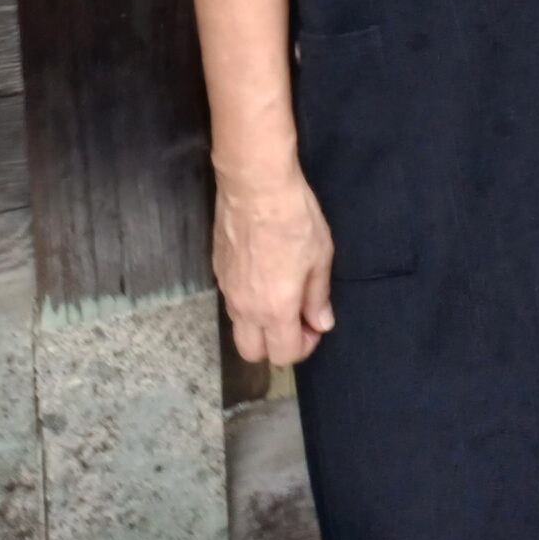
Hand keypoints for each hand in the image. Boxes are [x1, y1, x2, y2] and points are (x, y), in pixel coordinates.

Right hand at [213, 166, 335, 366]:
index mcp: (274, 309)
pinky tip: (263, 275)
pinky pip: (231, 301)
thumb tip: (321, 323)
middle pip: (252, 353)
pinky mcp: (217, 271)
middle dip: (275, 346)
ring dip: (259, 325)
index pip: (283, 354)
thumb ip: (318, 296)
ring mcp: (227, 290)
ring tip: (280, 296)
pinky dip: (247, 302)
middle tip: (295, 319)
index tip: (315, 326)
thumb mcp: (320, 255)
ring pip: (239, 327)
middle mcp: (245, 308)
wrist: (255, 185)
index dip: (304, 347)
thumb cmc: (294, 218)